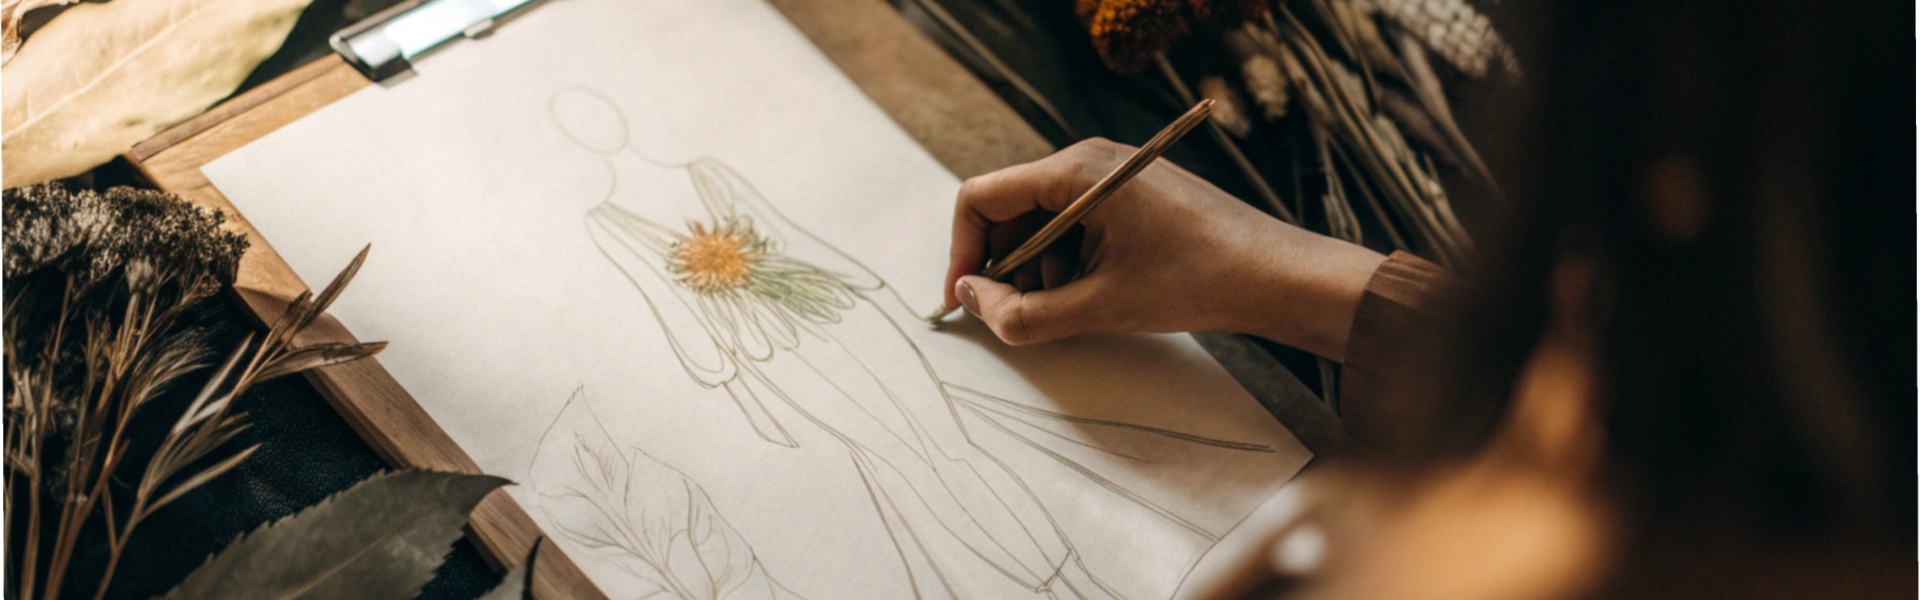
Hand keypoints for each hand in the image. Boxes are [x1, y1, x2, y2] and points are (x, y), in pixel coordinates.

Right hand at [939, 138, 1386, 359]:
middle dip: (1002, 266)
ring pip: (1040, 222)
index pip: (980, 198)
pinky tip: (1092, 295)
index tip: (963, 300)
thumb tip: (971, 302)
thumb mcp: (1100, 307)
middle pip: (1009, 210)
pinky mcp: (1130, 196)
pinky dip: (1067, 262)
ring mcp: (1110, 176)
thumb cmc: (1198, 280)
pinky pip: (1074, 225)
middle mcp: (1088, 162)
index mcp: (1075, 173)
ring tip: (1065, 309)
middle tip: (1011, 315)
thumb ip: (1023, 313)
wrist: (1278, 276)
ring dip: (1036, 269)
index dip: (961, 253)